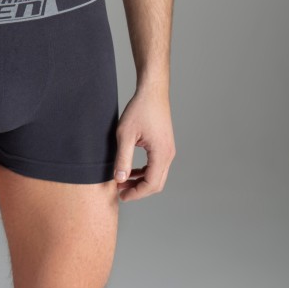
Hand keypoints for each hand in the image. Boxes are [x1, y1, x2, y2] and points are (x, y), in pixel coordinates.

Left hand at [113, 85, 174, 201]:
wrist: (152, 92)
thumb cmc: (139, 109)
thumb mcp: (125, 135)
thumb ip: (123, 158)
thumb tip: (119, 179)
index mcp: (161, 154)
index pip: (151, 184)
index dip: (136, 194)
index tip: (121, 196)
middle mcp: (168, 154)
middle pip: (156, 183)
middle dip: (138, 190)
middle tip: (120, 190)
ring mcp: (168, 150)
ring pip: (157, 175)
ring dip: (141, 181)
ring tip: (122, 180)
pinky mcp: (164, 145)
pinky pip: (156, 165)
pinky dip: (144, 171)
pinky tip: (131, 170)